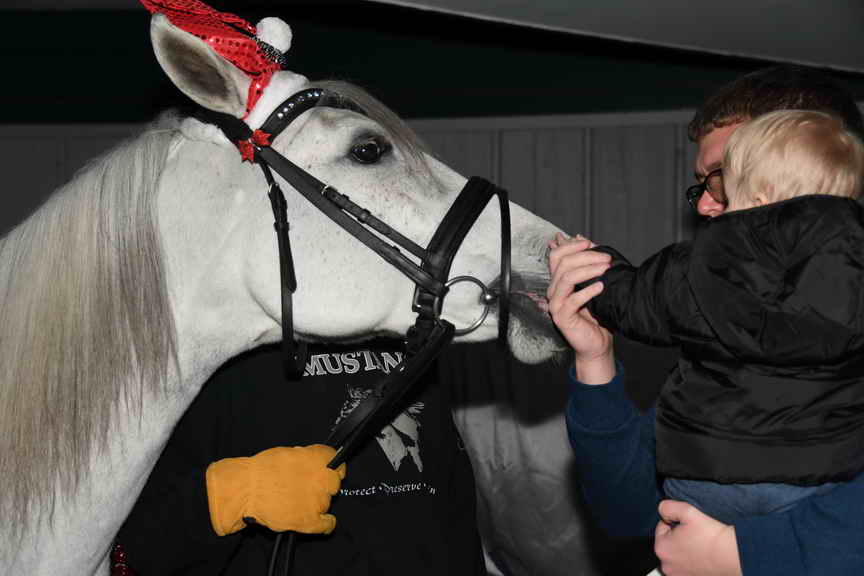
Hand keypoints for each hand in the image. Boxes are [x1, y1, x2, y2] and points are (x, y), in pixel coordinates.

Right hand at [206, 444, 345, 535]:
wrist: (245, 490)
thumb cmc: (261, 470)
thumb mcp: (287, 453)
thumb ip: (306, 459)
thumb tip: (312, 463)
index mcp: (317, 459)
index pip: (335, 460)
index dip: (332, 466)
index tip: (328, 470)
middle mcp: (322, 479)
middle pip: (334, 483)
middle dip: (325, 485)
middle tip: (310, 487)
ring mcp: (318, 501)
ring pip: (328, 502)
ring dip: (318, 502)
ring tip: (299, 501)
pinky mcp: (310, 521)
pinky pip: (327, 525)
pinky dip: (326, 524)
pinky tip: (321, 521)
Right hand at [547, 233, 613, 382]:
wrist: (597, 342)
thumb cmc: (597, 315)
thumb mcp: (593, 283)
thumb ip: (587, 262)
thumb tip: (582, 238)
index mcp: (558, 281)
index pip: (556, 256)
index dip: (570, 246)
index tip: (589, 243)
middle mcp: (553, 290)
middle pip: (563, 264)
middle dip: (586, 256)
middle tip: (606, 258)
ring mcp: (555, 304)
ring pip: (566, 278)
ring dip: (588, 270)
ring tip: (606, 269)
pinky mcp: (561, 317)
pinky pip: (573, 299)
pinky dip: (588, 291)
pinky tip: (601, 287)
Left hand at [654, 499, 741, 575]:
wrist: (734, 555)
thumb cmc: (712, 536)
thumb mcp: (687, 511)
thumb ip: (667, 507)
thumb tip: (663, 511)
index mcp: (662, 548)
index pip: (662, 527)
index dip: (676, 522)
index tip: (689, 525)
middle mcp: (667, 565)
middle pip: (669, 542)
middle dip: (679, 536)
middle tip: (696, 534)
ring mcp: (678, 575)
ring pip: (678, 555)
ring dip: (686, 549)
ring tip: (701, 545)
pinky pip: (687, 567)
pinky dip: (693, 561)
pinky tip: (704, 556)